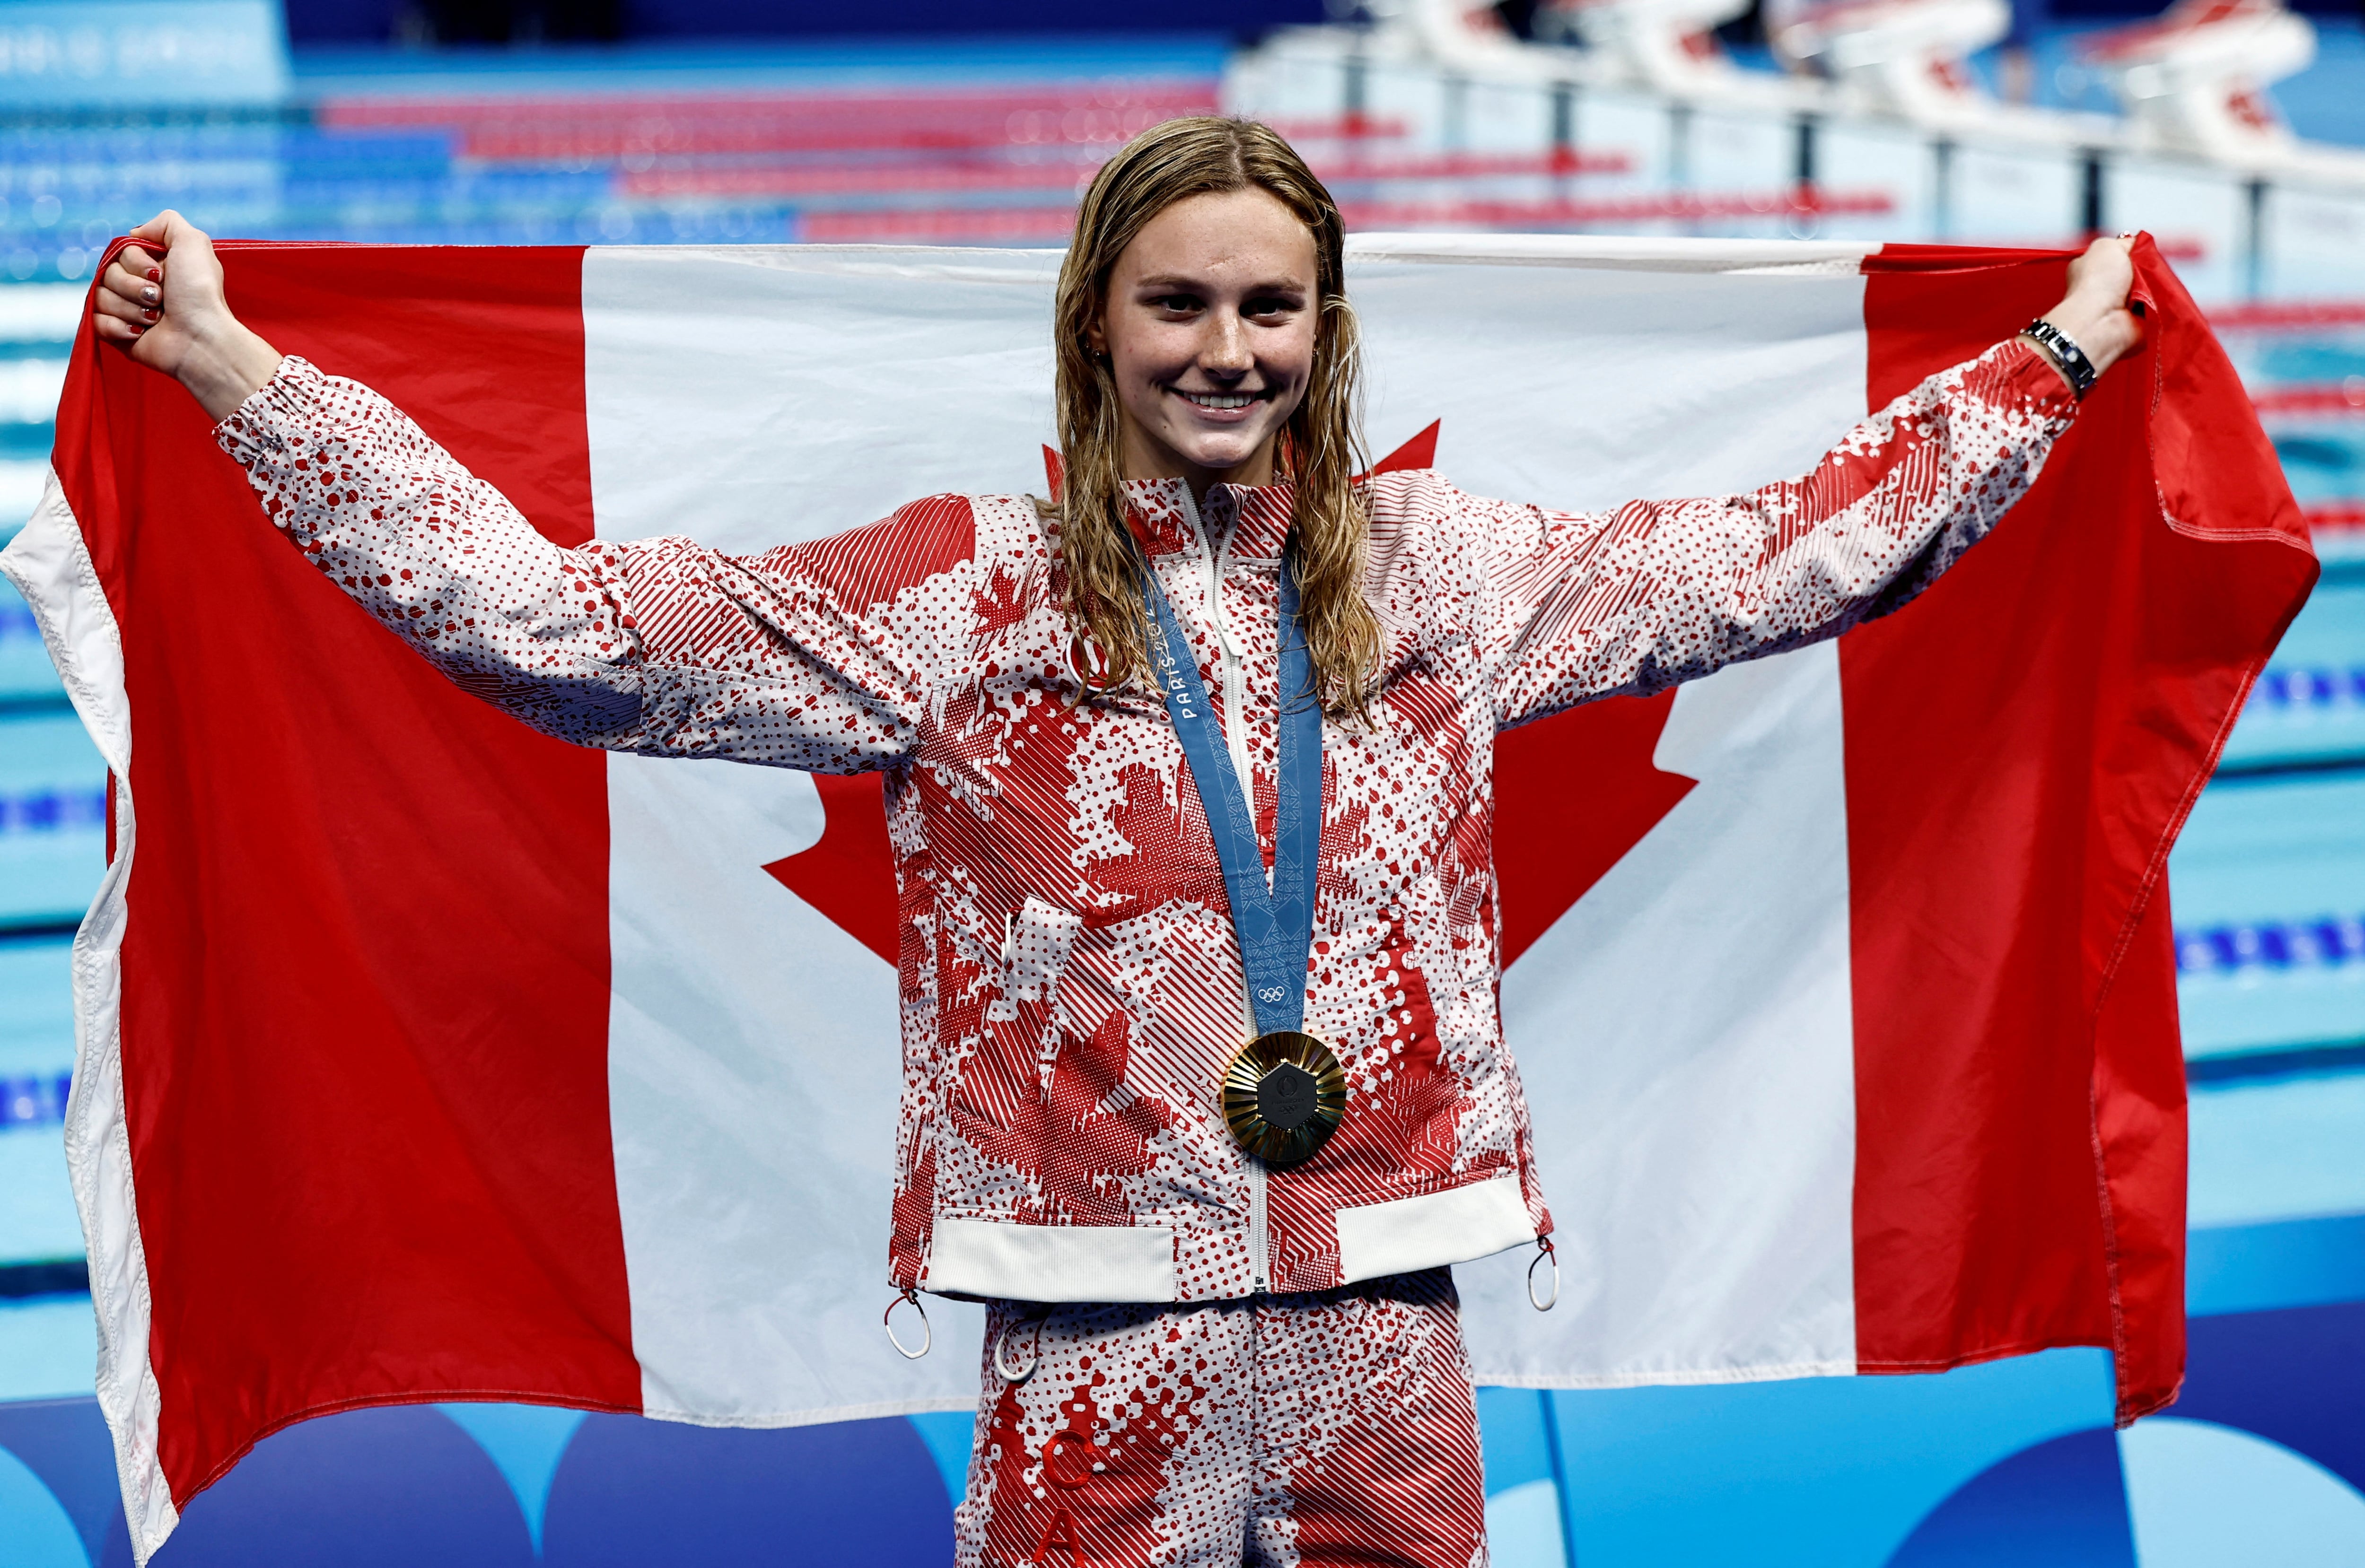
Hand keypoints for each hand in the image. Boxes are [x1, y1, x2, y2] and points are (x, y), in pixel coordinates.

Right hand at [93, 211, 281, 421]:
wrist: (201, 339)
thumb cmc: (200, 292)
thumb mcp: (193, 242)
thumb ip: (167, 222)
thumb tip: (136, 231)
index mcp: (154, 265)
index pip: (119, 252)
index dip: (136, 262)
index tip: (161, 274)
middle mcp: (140, 285)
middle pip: (107, 273)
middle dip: (134, 287)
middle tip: (160, 298)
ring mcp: (128, 310)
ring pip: (100, 297)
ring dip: (131, 308)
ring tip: (156, 317)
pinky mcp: (119, 333)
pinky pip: (96, 321)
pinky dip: (119, 327)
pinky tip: (141, 333)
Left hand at [2030, 235, 2143, 389]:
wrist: (2101, 321)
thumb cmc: (2097, 283)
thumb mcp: (2106, 247)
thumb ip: (2123, 242)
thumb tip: (2137, 243)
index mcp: (2091, 267)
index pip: (2119, 255)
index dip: (2133, 251)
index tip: (2141, 251)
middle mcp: (2104, 286)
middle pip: (2139, 270)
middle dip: (2147, 268)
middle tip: (2147, 270)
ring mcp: (2120, 304)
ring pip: (2151, 286)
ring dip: (2154, 284)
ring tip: (2150, 286)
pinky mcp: (2137, 320)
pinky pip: (2157, 304)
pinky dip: (2159, 301)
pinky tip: (2155, 299)